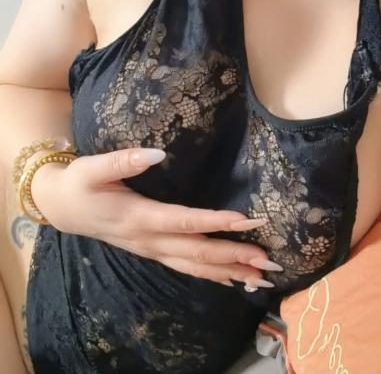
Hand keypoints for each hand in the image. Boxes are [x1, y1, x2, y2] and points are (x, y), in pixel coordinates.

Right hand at [30, 148, 281, 288]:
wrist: (61, 208)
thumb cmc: (79, 183)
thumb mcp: (92, 168)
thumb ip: (124, 160)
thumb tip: (158, 152)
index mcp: (138, 217)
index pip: (182, 221)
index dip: (214, 221)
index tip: (245, 220)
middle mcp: (148, 240)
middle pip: (196, 251)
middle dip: (233, 255)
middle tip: (267, 258)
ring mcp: (151, 250)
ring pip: (195, 266)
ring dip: (229, 271)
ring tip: (261, 276)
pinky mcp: (154, 251)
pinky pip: (187, 268)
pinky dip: (213, 275)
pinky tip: (235, 280)